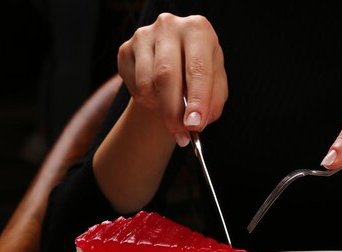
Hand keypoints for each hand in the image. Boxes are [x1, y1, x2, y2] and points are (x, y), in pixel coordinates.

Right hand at [117, 13, 227, 145]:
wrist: (175, 62)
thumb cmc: (200, 72)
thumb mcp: (216, 84)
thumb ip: (213, 102)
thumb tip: (198, 122)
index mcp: (198, 30)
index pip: (197, 68)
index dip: (197, 100)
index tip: (195, 124)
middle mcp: (169, 27)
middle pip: (166, 76)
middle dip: (174, 112)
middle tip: (181, 135)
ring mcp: (144, 36)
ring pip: (147, 84)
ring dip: (160, 109)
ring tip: (172, 110)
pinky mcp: (125, 49)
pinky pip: (134, 87)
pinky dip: (147, 101)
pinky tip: (158, 96)